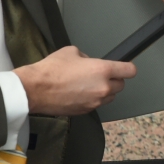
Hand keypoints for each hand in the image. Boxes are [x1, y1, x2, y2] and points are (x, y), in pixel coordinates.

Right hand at [14, 46, 136, 115]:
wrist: (34, 90)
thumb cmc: (50, 70)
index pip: (130, 70)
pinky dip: (92, 100)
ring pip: (109, 97)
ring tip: (88, 85)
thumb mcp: (72, 52)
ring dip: (104, 91)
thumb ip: (87, 57)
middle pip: (121, 85)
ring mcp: (95, 101)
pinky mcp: (85, 111)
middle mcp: (103, 87)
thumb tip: (90, 62)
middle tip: (101, 75)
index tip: (125, 68)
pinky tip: (80, 93)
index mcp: (103, 70)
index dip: (127, 68)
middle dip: (114, 80)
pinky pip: (96, 104)